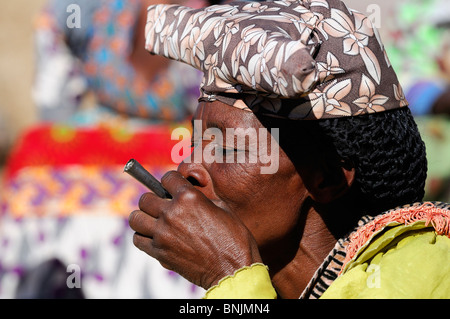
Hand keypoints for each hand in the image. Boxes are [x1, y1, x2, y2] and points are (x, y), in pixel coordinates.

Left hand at [129, 171, 261, 288]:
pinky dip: (143, 237)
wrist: (232, 269)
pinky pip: (138, 239)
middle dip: (153, 200)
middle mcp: (172, 213)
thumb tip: (188, 193)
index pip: (167, 178)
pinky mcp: (159, 252)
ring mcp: (163, 233)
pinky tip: (153, 236)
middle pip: (145, 198)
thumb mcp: (222, 208)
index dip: (170, 182)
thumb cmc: (233, 238)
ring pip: (136, 218)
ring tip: (153, 221)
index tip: (171, 188)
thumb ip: (201, 197)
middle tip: (162, 206)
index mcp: (189, 197)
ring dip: (143, 217)